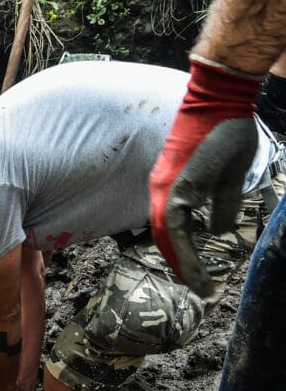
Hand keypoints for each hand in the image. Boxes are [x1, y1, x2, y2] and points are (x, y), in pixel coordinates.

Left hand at [149, 57, 260, 297]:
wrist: (222, 99)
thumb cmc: (225, 132)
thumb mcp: (228, 178)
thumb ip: (221, 204)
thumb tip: (220, 230)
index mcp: (172, 191)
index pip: (174, 231)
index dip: (184, 256)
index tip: (197, 279)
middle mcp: (162, 191)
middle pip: (166, 238)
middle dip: (182, 266)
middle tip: (199, 290)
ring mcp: (165, 188)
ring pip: (167, 236)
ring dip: (182, 263)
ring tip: (198, 286)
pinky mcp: (174, 185)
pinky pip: (173, 225)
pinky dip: (181, 248)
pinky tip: (191, 266)